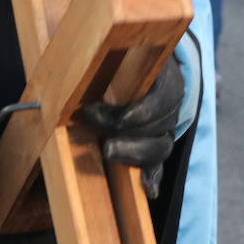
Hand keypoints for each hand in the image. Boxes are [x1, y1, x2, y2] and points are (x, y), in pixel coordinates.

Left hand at [79, 60, 184, 198]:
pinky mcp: (157, 144)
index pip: (162, 98)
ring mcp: (166, 127)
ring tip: (108, 152)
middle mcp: (170, 105)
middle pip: (160, 126)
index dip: (141, 111)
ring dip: (134, 154)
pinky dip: (153, 176)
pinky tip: (149, 189)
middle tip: (102, 137)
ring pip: (160, 146)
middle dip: (129, 134)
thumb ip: (101, 60)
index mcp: (165, 78)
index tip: (117, 118)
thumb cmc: (122, 60)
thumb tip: (73, 62)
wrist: (140, 65)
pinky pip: (159, 163)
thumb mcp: (117, 54)